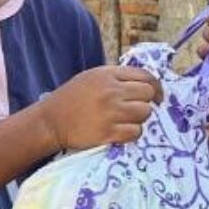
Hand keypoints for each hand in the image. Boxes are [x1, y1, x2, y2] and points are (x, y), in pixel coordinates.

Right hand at [34, 65, 161, 152]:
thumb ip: (116, 78)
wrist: (50, 121)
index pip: (145, 76)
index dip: (156, 87)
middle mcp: (111, 91)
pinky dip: (133, 133)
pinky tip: (122, 132)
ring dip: (140, 119)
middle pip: (148, 94)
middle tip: (137, 110)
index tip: (158, 96)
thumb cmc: (72, 98)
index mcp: (108, 74)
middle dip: (146, 103)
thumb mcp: (92, 77)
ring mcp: (110, 112)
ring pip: (145, 113)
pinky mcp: (107, 132)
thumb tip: (144, 83)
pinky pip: (135, 132)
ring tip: (127, 121)